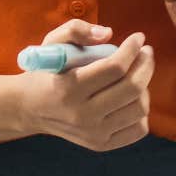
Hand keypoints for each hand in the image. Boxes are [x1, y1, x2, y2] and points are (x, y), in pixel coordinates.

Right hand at [18, 20, 153, 151]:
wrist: (30, 108)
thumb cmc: (45, 71)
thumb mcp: (51, 44)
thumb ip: (76, 30)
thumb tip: (108, 34)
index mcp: (69, 88)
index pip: (114, 67)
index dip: (132, 49)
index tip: (139, 37)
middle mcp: (82, 115)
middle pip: (132, 88)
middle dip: (146, 64)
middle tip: (146, 53)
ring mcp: (93, 133)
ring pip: (139, 108)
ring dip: (144, 85)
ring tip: (137, 74)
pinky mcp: (101, 145)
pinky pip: (138, 129)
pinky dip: (141, 110)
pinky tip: (132, 97)